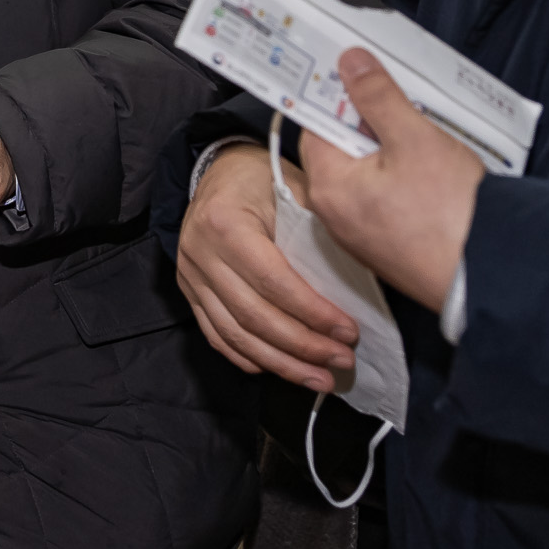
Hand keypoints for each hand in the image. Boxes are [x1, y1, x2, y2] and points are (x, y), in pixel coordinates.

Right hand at [176, 144, 357, 391]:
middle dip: (302, 346)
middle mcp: (200, 252)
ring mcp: (190, 274)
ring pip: (233, 334)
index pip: (273, 282)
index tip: (349, 331)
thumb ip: (319, 229)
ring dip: (279, 363)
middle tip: (342, 360)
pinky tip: (279, 369)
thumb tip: (360, 280)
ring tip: (319, 378)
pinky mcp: (188, 290)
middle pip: (252, 315)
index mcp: (225, 223)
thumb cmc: (264, 180)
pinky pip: (216, 334)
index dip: (313, 313)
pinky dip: (248, 357)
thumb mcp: (295, 189)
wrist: (220, 171)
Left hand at [304, 48, 485, 310]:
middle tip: (405, 110)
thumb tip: (350, 62)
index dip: (340, 98)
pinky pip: (382, 200)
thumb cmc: (452, 214)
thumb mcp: (415, 139)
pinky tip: (432, 176)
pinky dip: (401, 182)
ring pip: (365, 174)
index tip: (362, 79)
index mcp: (330, 185)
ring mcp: (360, 233)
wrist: (491, 276)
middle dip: (369, 124)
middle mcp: (335, 213)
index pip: (317, 125)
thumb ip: (378, 97)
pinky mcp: (386, 246)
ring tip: (425, 142)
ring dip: (390, 152)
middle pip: (341, 149)